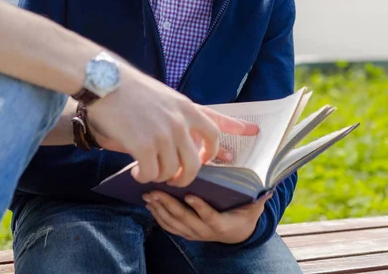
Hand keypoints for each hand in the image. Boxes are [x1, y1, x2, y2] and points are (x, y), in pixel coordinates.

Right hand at [87, 63, 258, 186]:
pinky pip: (151, 173)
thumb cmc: (129, 89)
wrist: (104, 80)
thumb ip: (179, 115)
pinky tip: (136, 171)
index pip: (216, 126)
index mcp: (185, 108)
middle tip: (176, 178)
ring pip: (172, 170)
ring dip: (161, 175)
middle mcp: (179, 121)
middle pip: (197, 161)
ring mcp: (163, 133)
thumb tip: (189, 137)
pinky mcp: (143, 144)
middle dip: (187, 176)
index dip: (231, 136)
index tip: (252, 134)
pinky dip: (144, 176)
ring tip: (148, 170)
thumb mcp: (163, 96)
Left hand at [142, 191, 272, 243]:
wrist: (238, 233)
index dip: (200, 208)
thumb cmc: (244, 212)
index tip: (190, 196)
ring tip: (149, 195)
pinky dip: (158, 216)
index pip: (209, 216)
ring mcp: (194, 233)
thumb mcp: (254, 206)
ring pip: (174, 223)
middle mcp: (206, 231)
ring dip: (160, 209)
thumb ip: (259, 196)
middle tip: (156, 191)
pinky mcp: (187, 233)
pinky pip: (170, 227)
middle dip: (168, 204)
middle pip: (185, 219)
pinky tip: (150, 204)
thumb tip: (268, 185)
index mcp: (222, 224)